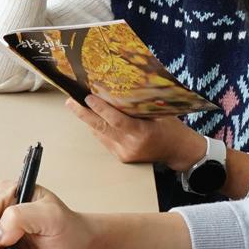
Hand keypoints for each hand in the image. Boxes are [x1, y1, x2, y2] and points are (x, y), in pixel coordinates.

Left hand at [65, 95, 206, 168]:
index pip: (115, 120)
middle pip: (101, 128)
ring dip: (88, 120)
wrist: (179, 151)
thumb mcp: (159, 112)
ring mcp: (124, 153)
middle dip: (83, 114)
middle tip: (70, 101)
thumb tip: (117, 90)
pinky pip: (105, 140)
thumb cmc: (171, 128)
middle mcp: (130, 145)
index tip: (87, 97)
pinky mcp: (122, 157)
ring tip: (75, 106)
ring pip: (100, 134)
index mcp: (141, 133)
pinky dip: (98, 129)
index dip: (100, 108)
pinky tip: (92, 118)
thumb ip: (139, 106)